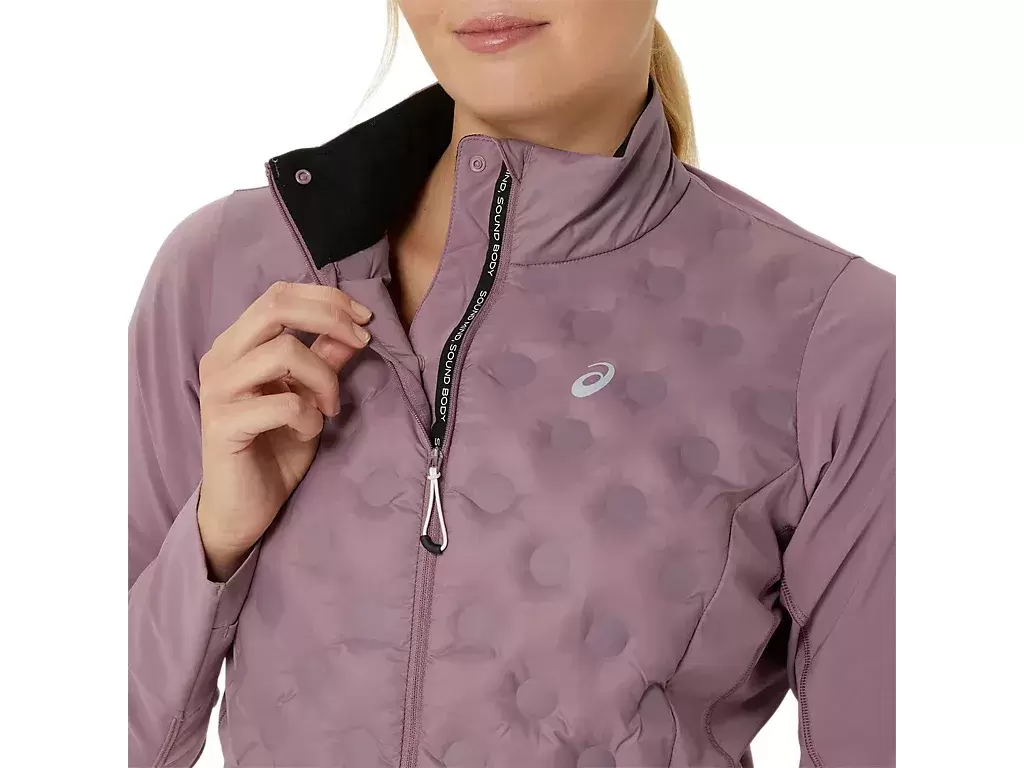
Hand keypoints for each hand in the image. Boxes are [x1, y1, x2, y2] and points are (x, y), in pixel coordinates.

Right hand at [195, 281, 372, 579]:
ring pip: (284, 352)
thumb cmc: (274, 449)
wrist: (244, 508)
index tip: (365, 319)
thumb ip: (325, 360)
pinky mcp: (223, 424)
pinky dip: (310, 417)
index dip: (327, 298)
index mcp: (237, 343)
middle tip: (362, 341)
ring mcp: (218, 389)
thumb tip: (354, 328)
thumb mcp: (310, 397)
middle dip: (330, 317)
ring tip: (329, 408)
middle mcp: (221, 358)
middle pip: (276, 305)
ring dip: (323, 378)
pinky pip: (284, 403)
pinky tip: (309, 431)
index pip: (279, 294)